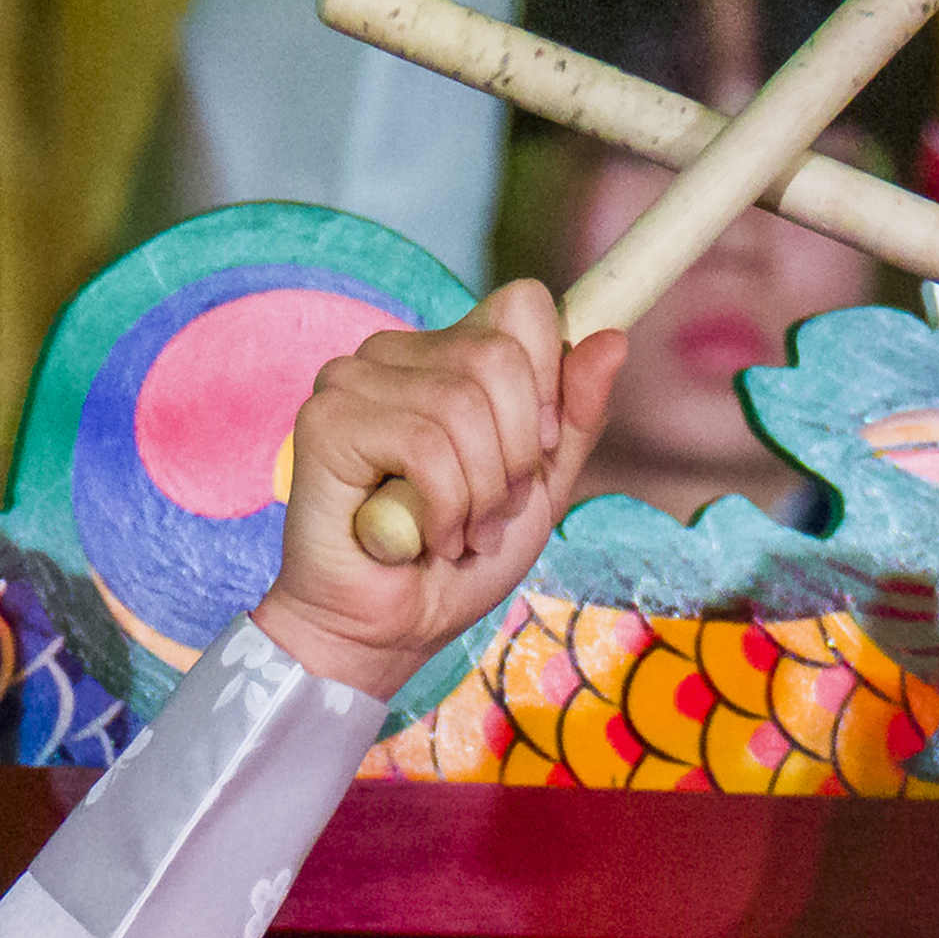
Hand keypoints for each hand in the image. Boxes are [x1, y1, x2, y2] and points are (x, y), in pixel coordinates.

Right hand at [253, 283, 613, 697]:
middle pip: (498, 356)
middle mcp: (394, 353)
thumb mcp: (541, 486)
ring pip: (461, 405)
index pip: (522, 306)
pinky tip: (426, 537)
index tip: (536, 449)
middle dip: (515, 454)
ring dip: (480, 493)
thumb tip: (612, 339)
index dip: (548, 381)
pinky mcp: (326, 420)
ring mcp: (352, 379)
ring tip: (459, 534)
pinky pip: (423, 444)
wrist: (390, 630)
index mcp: (447, 354)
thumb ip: (575, 416)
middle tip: (493, 512)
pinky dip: (445, 507)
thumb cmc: (458, 560)